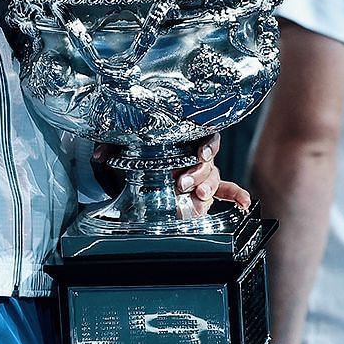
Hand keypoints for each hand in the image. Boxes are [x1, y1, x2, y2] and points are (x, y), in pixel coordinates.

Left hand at [98, 134, 250, 217]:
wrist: (140, 181)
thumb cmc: (139, 160)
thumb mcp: (124, 152)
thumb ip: (112, 149)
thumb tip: (98, 155)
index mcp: (183, 142)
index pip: (204, 137)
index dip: (207, 144)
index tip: (200, 152)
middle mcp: (197, 157)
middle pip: (208, 161)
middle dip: (197, 171)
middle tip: (182, 182)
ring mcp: (203, 175)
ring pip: (214, 177)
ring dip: (206, 185)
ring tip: (195, 193)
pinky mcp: (205, 193)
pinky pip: (227, 192)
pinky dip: (237, 197)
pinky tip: (245, 206)